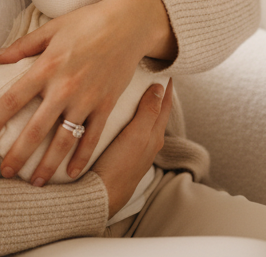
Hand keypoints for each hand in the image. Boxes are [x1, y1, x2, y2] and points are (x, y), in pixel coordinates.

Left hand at [0, 0, 173, 184]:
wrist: (128, 24)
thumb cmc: (88, 22)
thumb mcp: (52, 29)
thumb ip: (22, 46)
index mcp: (46, 67)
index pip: (13, 99)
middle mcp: (64, 87)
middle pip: (35, 129)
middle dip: (17, 154)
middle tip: (4, 173)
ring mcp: (87, 99)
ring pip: (63, 140)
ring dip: (48, 165)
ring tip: (35, 183)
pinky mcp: (106, 105)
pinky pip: (92, 136)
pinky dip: (82, 157)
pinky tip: (72, 173)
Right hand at [93, 81, 172, 217]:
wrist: (100, 197)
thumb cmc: (119, 166)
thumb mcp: (137, 135)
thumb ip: (149, 112)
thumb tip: (160, 87)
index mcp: (155, 135)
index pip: (165, 104)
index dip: (166, 86)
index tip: (165, 67)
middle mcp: (148, 142)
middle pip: (155, 111)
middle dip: (155, 92)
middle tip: (150, 72)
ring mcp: (135, 149)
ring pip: (142, 120)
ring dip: (141, 104)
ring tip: (134, 87)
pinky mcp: (121, 155)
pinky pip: (129, 130)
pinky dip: (128, 117)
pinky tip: (117, 114)